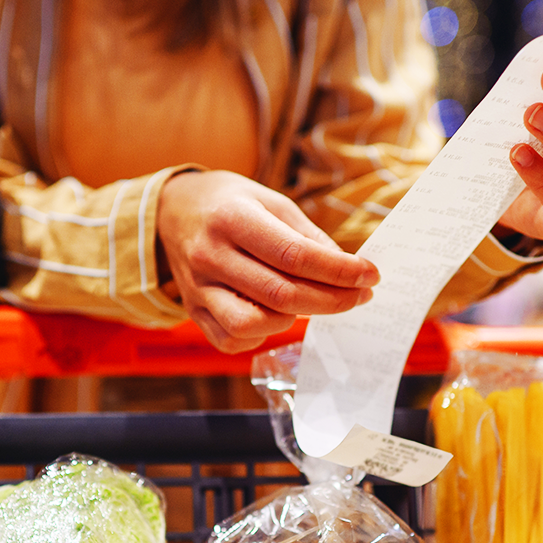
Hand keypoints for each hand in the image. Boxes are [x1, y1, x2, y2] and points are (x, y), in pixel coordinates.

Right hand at [157, 170, 380, 352]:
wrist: (173, 212)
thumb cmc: (230, 204)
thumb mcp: (272, 203)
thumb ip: (308, 238)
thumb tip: (348, 272)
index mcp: (231, 219)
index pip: (294, 255)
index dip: (339, 270)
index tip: (369, 275)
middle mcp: (209, 255)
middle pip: (280, 294)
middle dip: (332, 300)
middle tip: (359, 295)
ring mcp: (197, 288)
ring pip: (252, 324)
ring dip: (292, 319)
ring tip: (307, 301)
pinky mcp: (193, 311)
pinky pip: (231, 340)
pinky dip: (261, 334)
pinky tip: (275, 314)